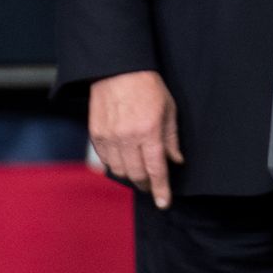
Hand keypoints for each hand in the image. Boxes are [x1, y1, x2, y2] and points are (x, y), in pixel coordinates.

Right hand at [89, 71, 182, 207]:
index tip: (163, 203)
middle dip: (146, 183)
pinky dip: (115, 165)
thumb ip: (171, 139)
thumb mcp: (168, 109)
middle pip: (136, 174)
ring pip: (119, 171)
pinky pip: (105, 161)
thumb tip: (176, 161)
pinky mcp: (96, 134)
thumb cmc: (148, 86)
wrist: (118, 68)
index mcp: (149, 130)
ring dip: (130, 175)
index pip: (156, 169)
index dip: (161, 189)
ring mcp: (109, 137)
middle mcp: (128, 137)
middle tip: (152, 183)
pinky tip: (123, 159)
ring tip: (138, 170)